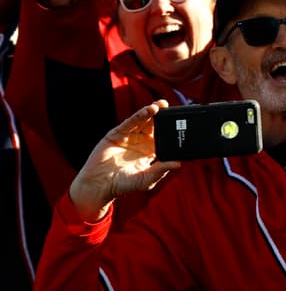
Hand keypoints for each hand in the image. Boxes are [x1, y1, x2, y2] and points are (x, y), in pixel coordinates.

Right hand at [67, 101, 179, 222]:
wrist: (98, 185)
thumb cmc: (123, 185)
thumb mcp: (145, 179)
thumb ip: (160, 171)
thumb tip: (179, 164)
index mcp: (151, 151)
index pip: (164, 137)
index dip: (171, 129)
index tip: (182, 122)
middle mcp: (141, 141)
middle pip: (155, 125)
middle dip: (163, 116)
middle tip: (172, 108)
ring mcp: (129, 136)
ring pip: (143, 121)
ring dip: (152, 112)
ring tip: (160, 105)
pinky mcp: (117, 134)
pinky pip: (130, 123)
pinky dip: (138, 116)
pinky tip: (147, 111)